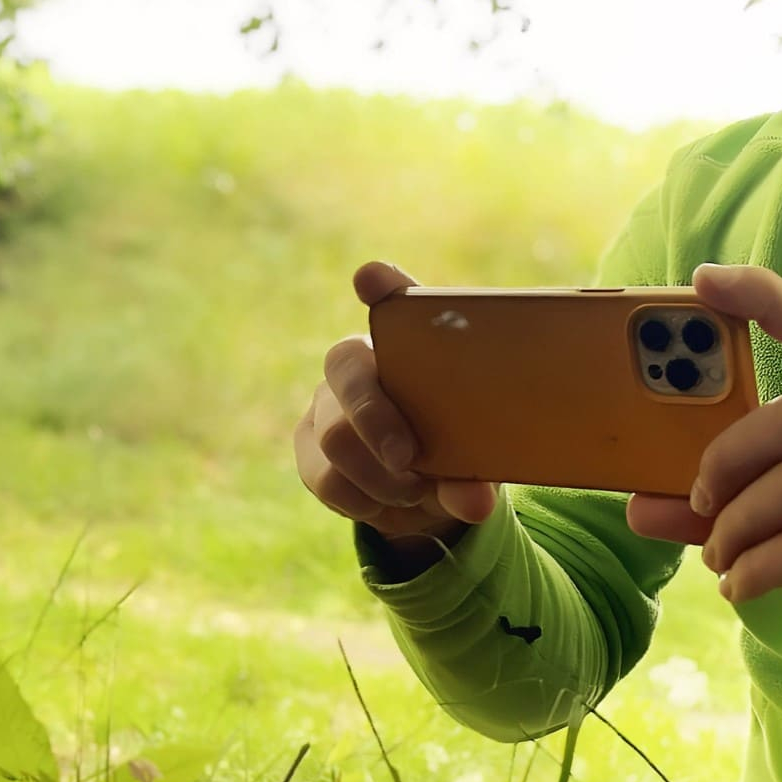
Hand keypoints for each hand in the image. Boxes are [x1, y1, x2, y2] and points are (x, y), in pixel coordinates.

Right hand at [294, 261, 499, 552]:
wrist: (418, 492)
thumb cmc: (454, 452)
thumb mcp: (474, 460)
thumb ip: (474, 476)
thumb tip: (476, 504)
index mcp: (407, 343)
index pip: (390, 295)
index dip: (380, 284)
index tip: (370, 277)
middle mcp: (358, 359)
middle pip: (346, 366)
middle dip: (375, 418)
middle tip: (407, 458)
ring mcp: (324, 401)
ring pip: (335, 435)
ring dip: (379, 476)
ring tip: (413, 490)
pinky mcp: (305, 445)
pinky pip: (324, 476)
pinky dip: (361, 500)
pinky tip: (384, 503)